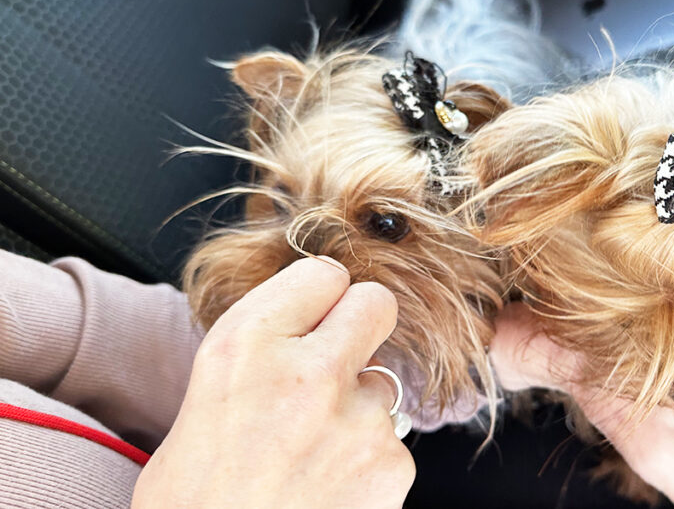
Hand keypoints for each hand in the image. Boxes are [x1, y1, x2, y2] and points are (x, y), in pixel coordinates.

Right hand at [132, 257, 413, 507]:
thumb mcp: (200, 408)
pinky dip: (370, 464)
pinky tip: (330, 491)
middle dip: (365, 327)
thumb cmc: (195, 505)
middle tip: (342, 360)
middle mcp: (305, 371)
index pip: (321, 273)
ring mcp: (356, 417)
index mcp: (244, 347)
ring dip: (360, 412)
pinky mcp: (391, 463)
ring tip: (313, 458)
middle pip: (376, 303)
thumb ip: (258, 359)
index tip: (319, 315)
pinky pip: (394, 443)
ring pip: (385, 385)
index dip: (322, 297)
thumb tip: (303, 331)